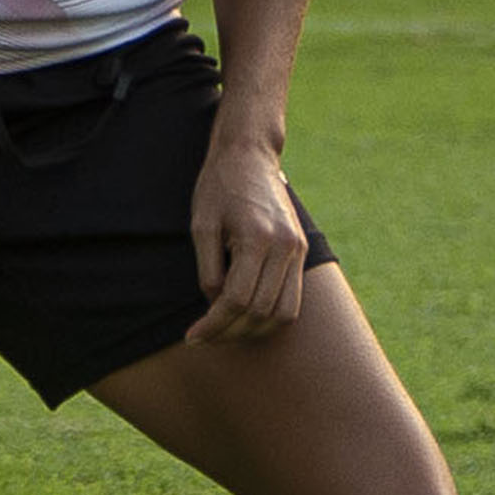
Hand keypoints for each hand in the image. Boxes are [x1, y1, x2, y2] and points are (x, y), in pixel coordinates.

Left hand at [186, 136, 308, 342]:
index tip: (192, 337)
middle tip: (203, 339)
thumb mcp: (202, 225)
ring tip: (225, 332)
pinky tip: (246, 318)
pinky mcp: (301, 251)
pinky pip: (293, 300)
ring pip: (283, 314)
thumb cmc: (219, 186)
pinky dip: (271, 317)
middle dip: (230, 333)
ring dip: (254, 331)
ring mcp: (298, 250)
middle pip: (260, 312)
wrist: (250, 155)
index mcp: (257, 238)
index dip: (213, 324)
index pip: (237, 300)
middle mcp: (285, 247)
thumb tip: (215, 306)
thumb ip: (208, 269)